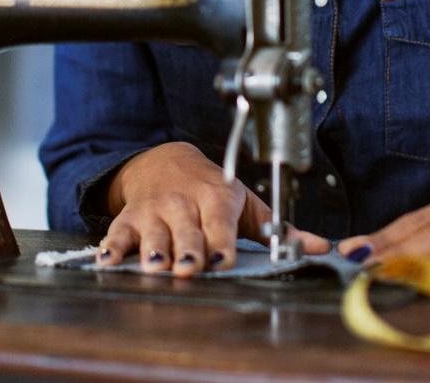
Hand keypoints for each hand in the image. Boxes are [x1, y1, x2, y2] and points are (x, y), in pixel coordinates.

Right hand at [96, 141, 329, 276]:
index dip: (221, 240)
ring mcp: (154, 210)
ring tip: (153, 267)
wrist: (165, 161)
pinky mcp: (130, 217)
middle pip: (185, 229)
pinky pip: (118, 232)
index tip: (224, 260)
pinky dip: (112, 246)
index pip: (220, 220)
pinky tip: (107, 261)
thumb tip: (321, 248)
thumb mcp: (245, 202)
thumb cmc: (211, 189)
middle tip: (189, 268)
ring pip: (152, 232)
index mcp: (216, 197)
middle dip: (187, 249)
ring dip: (152, 250)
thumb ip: (279, 228)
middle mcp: (183, 202)